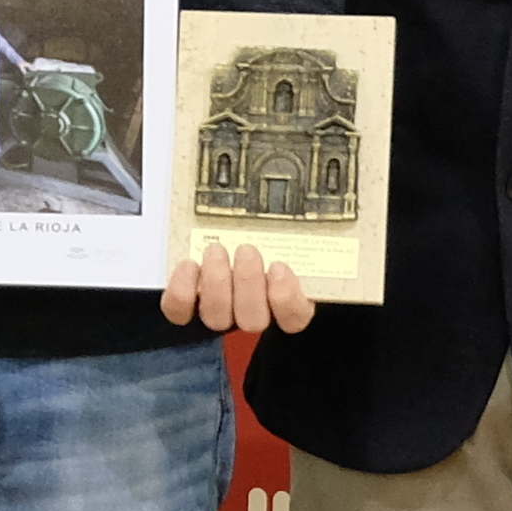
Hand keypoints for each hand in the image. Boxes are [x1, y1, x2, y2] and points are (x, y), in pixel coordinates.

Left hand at [156, 241, 315, 335]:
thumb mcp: (291, 232)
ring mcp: (221, 312)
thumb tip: (332, 191)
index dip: (286, 299)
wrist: (231, 240)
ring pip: (218, 318)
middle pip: (253, 319)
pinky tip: (188, 265)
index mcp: (289, 303)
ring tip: (217, 251)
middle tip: (246, 250)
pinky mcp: (189, 307)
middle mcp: (255, 313)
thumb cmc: (270, 237)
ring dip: (217, 283)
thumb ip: (304, 229)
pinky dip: (181, 289)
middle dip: (248, 284)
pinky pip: (180, 311)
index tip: (281, 267)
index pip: (294, 318)